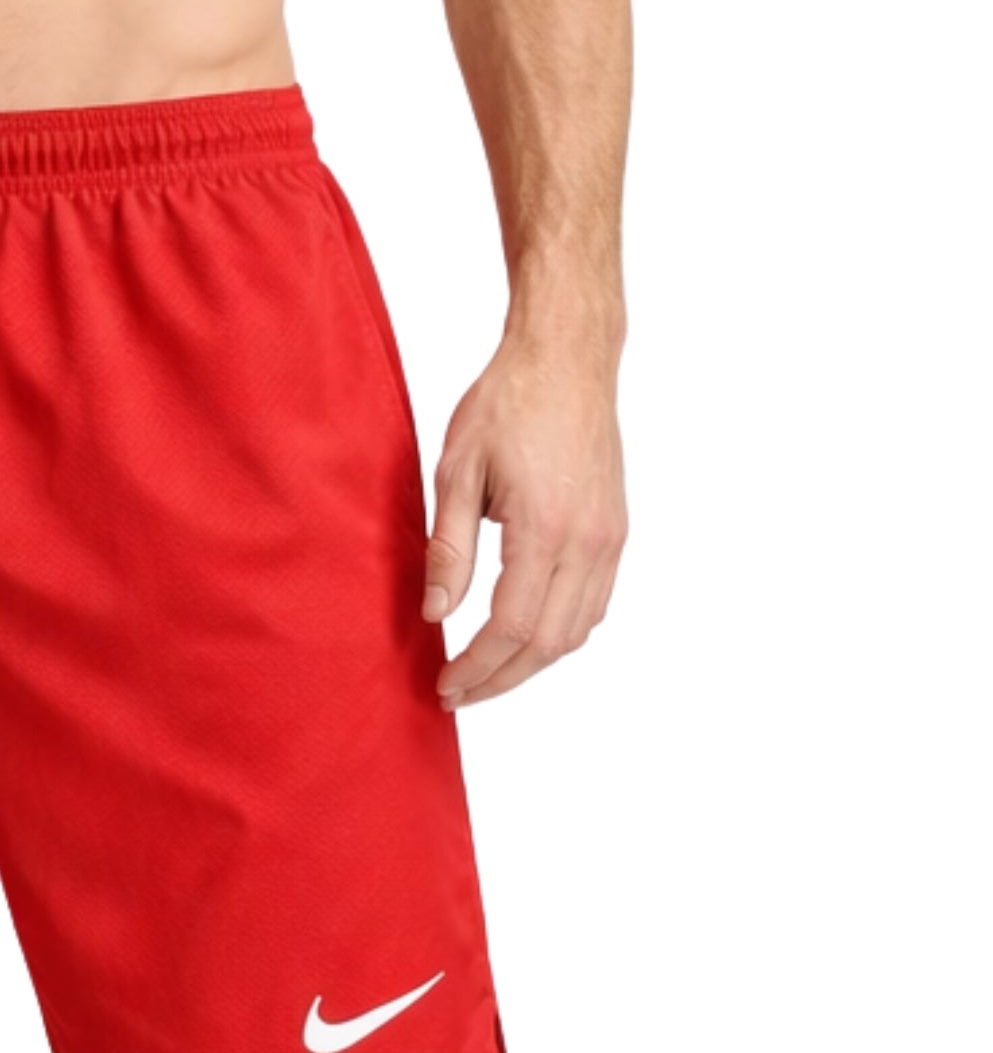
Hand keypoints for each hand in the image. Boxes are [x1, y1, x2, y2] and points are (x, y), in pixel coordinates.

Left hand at [424, 337, 625, 709]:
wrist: (567, 359)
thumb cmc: (509, 403)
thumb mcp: (457, 472)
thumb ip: (450, 549)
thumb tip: (437, 613)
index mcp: (545, 529)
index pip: (510, 627)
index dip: (475, 667)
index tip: (444, 684)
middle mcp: (588, 542)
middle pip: (547, 644)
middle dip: (500, 679)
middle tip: (457, 692)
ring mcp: (610, 539)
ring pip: (576, 631)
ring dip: (531, 663)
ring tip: (486, 672)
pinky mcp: (616, 532)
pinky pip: (595, 604)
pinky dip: (560, 633)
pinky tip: (525, 636)